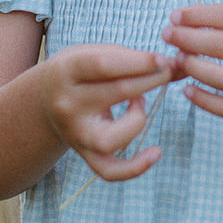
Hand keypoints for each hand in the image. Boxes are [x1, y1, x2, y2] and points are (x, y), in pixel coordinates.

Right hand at [37, 44, 172, 180]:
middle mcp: (68, 105)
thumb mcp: (92, 52)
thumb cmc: (79, 70)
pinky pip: (109, 171)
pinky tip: (156, 153)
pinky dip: (135, 168)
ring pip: (114, 138)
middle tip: (170, 69)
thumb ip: (131, 56)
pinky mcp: (85, 154)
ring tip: (139, 103)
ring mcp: (76, 134)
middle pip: (118, 93)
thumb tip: (178, 64)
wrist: (43, 101)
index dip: (137, 62)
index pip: (104, 65)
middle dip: (152, 79)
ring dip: (139, 118)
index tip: (162, 58)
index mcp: (66, 72)